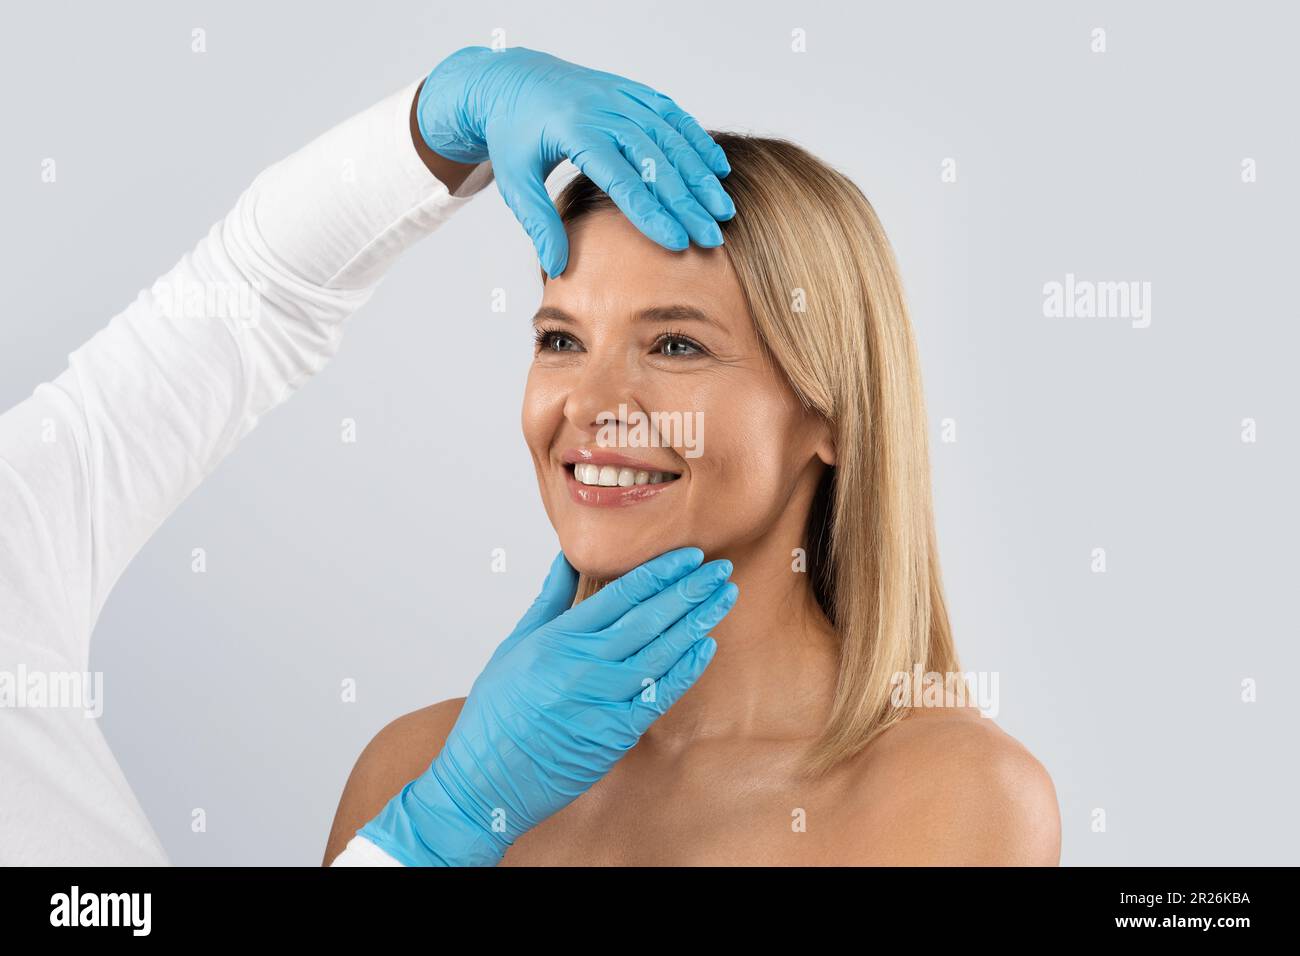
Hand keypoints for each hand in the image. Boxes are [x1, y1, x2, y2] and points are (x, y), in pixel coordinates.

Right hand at [358, 547, 737, 864]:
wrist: (484, 782)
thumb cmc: (494, 715)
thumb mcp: (514, 647)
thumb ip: (547, 602)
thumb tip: (567, 560)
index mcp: (556, 639)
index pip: (620, 594)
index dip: (660, 572)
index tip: (689, 555)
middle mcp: (582, 665)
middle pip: (648, 618)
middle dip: (688, 590)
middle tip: (720, 568)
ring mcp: (601, 700)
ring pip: (660, 652)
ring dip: (696, 622)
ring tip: (723, 598)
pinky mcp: (615, 734)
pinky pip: (659, 695)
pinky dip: (685, 669)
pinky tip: (706, 646)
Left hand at [416, 46, 735, 277]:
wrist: (513, 80)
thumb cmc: (514, 136)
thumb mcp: (514, 181)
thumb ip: (538, 223)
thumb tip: (557, 268)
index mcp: (573, 130)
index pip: (621, 178)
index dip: (651, 212)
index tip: (676, 242)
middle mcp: (603, 109)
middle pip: (656, 160)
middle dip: (687, 202)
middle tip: (710, 237)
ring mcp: (620, 96)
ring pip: (670, 136)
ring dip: (700, 173)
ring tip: (722, 209)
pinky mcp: (631, 91)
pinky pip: (672, 114)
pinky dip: (697, 140)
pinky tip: (717, 168)